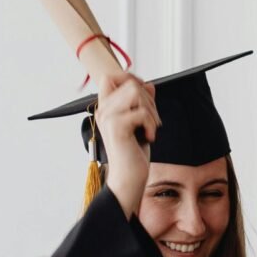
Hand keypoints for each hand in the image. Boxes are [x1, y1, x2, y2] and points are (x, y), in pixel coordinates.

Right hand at [95, 71, 159, 217]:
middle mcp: (103, 111)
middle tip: (152, 122)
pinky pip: (142, 112)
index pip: (110, 77)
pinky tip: (149, 138)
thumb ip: (143, 104)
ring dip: (151, 111)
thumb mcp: (141, 125)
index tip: (145, 95)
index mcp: (105, 109)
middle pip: (131, 83)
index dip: (130, 78)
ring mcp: (108, 118)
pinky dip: (152, 124)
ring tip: (151, 129)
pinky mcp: (117, 127)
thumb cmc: (133, 154)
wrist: (128, 180)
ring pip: (136, 93)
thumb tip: (149, 84)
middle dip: (149, 100)